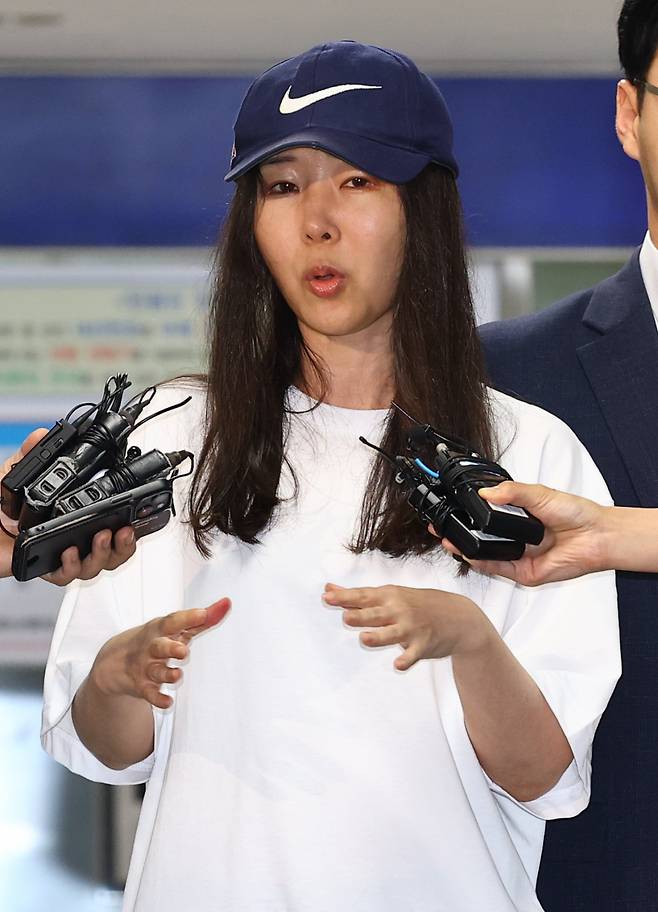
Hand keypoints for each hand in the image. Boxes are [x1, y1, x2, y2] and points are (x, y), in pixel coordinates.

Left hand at [0, 427, 136, 583]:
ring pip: (94, 567)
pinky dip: (72, 566)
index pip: (107, 526)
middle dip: (124, 546)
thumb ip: (28, 456)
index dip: (126, 527)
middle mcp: (67, 540)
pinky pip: (65, 577)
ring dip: (103, 554)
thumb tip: (41, 434)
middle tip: (123, 531)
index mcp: (68, 519)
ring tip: (102, 538)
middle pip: (110, 553)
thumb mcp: (12, 478)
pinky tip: (69, 551)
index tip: (134, 518)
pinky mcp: (40, 569)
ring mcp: (56, 556)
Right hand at [90, 599, 230, 708]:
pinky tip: (168, 702)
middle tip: (183, 651)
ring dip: (166, 674)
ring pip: (155, 671)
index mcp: (161, 629)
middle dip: (170, 649)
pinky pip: (149, 694)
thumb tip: (227, 603)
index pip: (173, 622)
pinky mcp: (142, 686)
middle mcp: (152, 647)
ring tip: (176, 676)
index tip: (203, 614)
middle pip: (160, 646)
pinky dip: (157, 699)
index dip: (188, 618)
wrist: (116, 661)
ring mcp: (145, 667)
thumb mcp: (175, 627)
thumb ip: (202, 619)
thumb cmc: (156, 639)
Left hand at [323, 583, 491, 670]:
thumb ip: (359, 595)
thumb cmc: (418, 604)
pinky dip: (406, 659)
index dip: (344, 597)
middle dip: (361, 615)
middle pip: (375, 613)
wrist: (459, 616)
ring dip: (379, 637)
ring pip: (392, 633)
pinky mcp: (423, 645)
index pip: (363, 596)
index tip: (327, 597)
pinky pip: (413, 654)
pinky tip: (398, 664)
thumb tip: (328, 589)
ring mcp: (412, 628)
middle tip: (345, 617)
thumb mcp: (391, 594)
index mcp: (389, 596)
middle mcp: (399, 610)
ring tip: (365, 638)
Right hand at [436, 481, 607, 585]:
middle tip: (441, 526)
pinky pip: (497, 568)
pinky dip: (481, 563)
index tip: (451, 508)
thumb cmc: (576, 514)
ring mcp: (518, 556)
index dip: (467, 514)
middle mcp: (515, 537)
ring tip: (448, 540)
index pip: (485, 517)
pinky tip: (468, 554)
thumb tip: (487, 492)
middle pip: (480, 538)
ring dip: (465, 549)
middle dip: (459, 533)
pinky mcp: (524, 572)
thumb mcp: (540, 494)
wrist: (596, 535)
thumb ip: (513, 492)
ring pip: (485, 555)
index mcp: (518, 517)